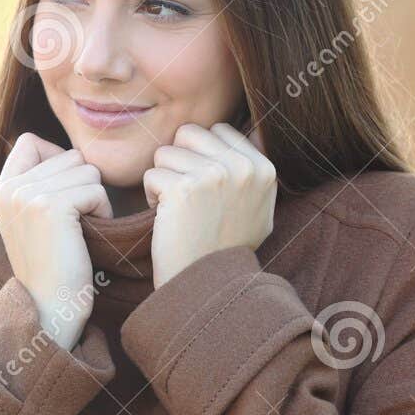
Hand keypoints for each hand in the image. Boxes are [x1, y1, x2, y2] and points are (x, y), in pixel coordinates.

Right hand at [0, 132, 111, 349]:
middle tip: (74, 222)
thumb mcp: (32, 218)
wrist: (51, 307)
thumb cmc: (54, 265)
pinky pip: (95, 189)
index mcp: (1, 189)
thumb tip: (70, 152)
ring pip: (86, 170)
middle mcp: (9, 188)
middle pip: (68, 155)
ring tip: (80, 229)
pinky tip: (88, 235)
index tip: (63, 194)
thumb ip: (39, 183)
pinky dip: (102, 211)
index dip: (56, 158)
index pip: (30, 141)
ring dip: (94, 198)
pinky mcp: (51, 206)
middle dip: (82, 184)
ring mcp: (27, 196)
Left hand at [143, 122, 275, 288]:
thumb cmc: (225, 247)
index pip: (218, 130)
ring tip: (179, 209)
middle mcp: (242, 167)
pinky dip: (151, 197)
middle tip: (186, 196)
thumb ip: (253, 172)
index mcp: (263, 168)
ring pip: (165, 152)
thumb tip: (254, 132)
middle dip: (179, 161)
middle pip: (189, 133)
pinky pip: (151, 175)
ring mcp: (213, 176)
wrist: (206, 285)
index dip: (201, 155)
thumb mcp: (258, 208)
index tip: (205, 188)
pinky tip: (168, 219)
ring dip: (163, 180)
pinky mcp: (182, 189)